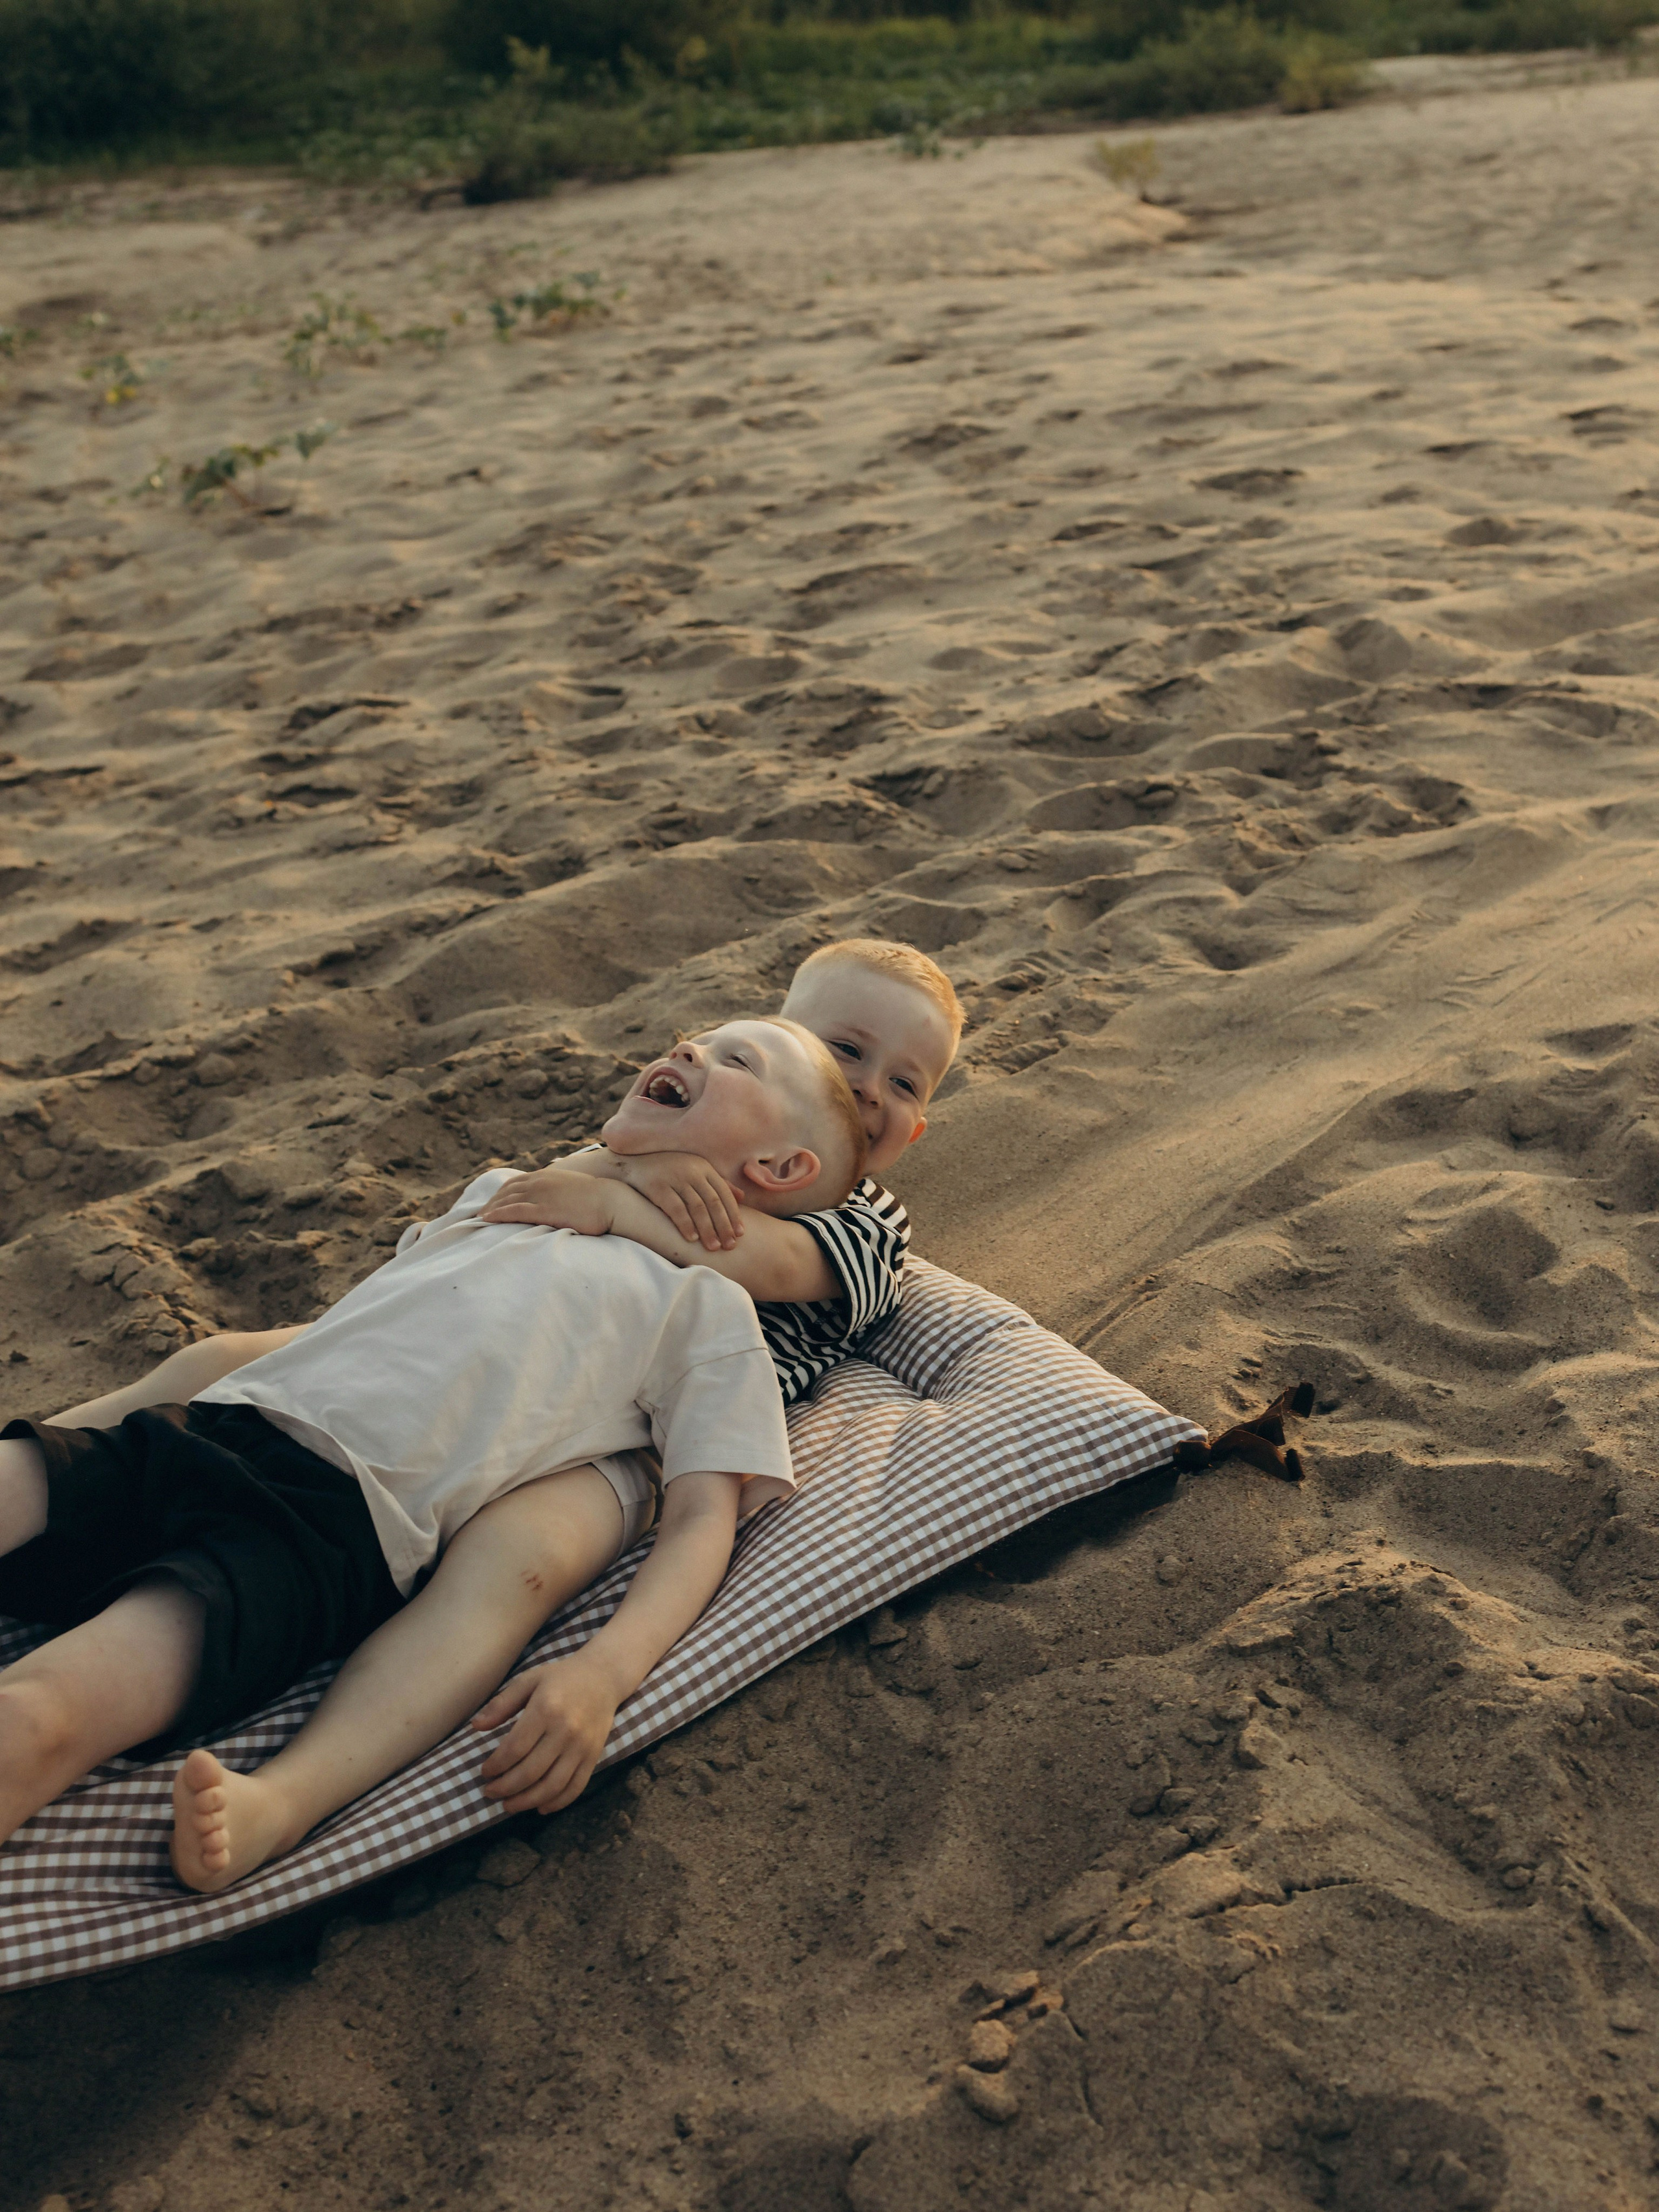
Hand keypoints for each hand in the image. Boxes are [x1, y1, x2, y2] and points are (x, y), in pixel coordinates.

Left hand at [471, 1654, 619, 1812]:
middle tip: (490, 1792)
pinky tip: (540, 1808)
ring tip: (508, 1805)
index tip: (484, 1772)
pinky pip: (576, 1787)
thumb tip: (475, 1726)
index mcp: (546, 1709)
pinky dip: (557, 1803)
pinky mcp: (594, 1757)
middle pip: (531, 1772)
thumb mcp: (528, 1680)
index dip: (496, 1766)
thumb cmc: (560, 1678)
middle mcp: (566, 1730)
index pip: (515, 1748)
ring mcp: (582, 1747)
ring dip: (527, 1801)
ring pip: (552, 1786)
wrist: (603, 1677)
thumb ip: (501, 1704)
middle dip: (505, 1788)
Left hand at [478, 1167, 615, 1236]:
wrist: (611, 1202)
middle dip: (491, 1201)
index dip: (500, 1193)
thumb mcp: (573, 1187)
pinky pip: (515, 1210)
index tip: (491, 1202)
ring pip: (507, 1199)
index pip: (516, 1182)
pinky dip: (498, 1213)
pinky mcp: (544, 1209)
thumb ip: (559, 1189)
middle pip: (507, 1190)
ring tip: (479, 1218)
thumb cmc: (596, 1199)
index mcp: (547, 1176)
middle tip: (479, 1213)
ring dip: (490, 1208)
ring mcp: (541, 1195)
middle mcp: (540, 1182)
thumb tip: (556, 1198)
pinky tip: (487, 1219)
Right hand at [617, 1151, 744, 1251]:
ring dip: (707, 1229)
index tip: (740, 1233)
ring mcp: (674, 1178)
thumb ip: (717, 1183)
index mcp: (703, 1167)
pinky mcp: (657, 1187)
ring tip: (714, 1247)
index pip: (724, 1193)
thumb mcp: (694, 1171)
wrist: (632, 1163)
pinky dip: (685, 1224)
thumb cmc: (668, 1170)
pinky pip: (675, 1208)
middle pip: (713, 1202)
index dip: (733, 1214)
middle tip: (730, 1245)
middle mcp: (691, 1170)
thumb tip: (742, 1197)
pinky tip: (692, 1238)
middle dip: (723, 1226)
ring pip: (697, 1207)